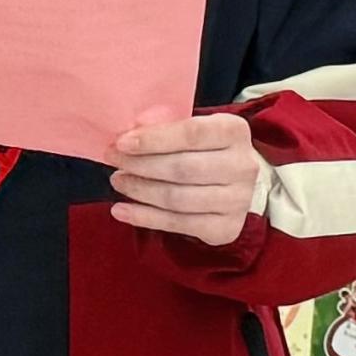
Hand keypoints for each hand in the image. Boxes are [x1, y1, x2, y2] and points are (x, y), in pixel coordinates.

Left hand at [105, 111, 266, 245]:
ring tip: (118, 181)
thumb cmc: (208, 149)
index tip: (122, 143)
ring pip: (177, 199)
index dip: (154, 140)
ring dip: (139, 190)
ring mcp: (237, 200)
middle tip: (113, 160)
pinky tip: (121, 210)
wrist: (240, 184)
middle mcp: (242, 166)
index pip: (191, 134)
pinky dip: (144, 218)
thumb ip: (169, 129)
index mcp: (234, 131)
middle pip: (181, 169)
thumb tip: (129, 136)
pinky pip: (177, 224)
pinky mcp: (226, 228)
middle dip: (140, 165)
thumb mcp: (197, 127)